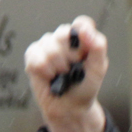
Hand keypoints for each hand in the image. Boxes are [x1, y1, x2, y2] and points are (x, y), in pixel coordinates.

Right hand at [24, 16, 107, 131]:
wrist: (69, 108)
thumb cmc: (85, 87)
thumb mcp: (98, 68)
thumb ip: (97, 46)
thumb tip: (84, 30)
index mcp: (81, 38)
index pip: (81, 23)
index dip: (82, 35)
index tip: (83, 53)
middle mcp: (63, 38)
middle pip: (63, 33)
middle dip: (70, 56)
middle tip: (73, 69)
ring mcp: (46, 45)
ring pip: (49, 46)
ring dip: (57, 67)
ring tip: (61, 75)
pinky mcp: (32, 56)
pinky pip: (35, 57)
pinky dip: (45, 71)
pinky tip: (49, 77)